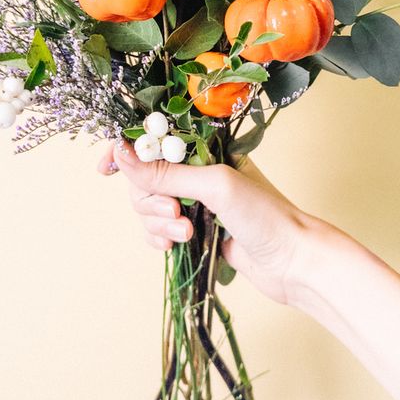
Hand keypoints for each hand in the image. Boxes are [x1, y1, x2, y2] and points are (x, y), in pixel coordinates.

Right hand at [98, 141, 326, 306]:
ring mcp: (195, 202)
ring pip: (149, 207)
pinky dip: (159, 239)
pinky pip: (158, 231)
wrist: (293, 262)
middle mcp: (198, 170)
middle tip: (174, 213)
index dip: (128, 150)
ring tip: (185, 233)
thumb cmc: (265, 214)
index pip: (155, 138)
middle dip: (149, 198)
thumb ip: (167, 172)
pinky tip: (175, 246)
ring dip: (157, 222)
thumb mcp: (214, 185)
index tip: (106, 168)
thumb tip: (122, 154)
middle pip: (145, 177)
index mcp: (205, 147)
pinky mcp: (194, 231)